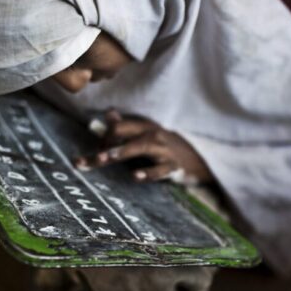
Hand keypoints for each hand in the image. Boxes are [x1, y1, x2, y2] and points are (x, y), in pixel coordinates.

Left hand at [75, 110, 213, 183]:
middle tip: (90, 156)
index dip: (103, 137)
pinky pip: (160, 169)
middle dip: (105, 142)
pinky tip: (134, 176)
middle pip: (124, 133)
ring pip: (140, 147)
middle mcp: (152, 134)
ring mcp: (164, 149)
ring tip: (103, 159)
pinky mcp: (173, 166)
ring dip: (120, 151)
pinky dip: (147, 173)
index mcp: (144, 127)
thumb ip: (125, 127)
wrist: (200, 159)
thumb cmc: (167, 147)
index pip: (118, 126)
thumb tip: (108, 114)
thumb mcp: (148, 134)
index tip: (96, 152)